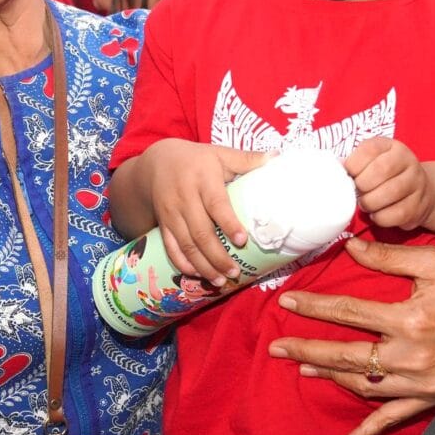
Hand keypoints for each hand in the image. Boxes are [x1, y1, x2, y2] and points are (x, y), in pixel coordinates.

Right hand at [140, 141, 265, 280]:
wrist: (157, 163)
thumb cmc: (197, 159)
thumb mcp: (220, 154)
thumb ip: (247, 159)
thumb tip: (278, 158)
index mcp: (202, 179)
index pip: (216, 204)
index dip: (228, 223)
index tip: (242, 240)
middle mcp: (184, 198)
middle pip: (200, 232)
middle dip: (217, 256)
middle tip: (235, 272)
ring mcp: (171, 213)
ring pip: (186, 245)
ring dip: (203, 266)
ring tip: (221, 281)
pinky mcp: (163, 224)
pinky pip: (171, 248)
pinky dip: (183, 265)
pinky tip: (198, 276)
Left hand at [270, 240, 434, 434]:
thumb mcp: (430, 261)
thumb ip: (388, 256)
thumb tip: (349, 246)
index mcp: (410, 320)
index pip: (349, 314)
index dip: (315, 308)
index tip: (286, 302)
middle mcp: (411, 356)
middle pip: (347, 355)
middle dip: (307, 350)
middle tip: (276, 347)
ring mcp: (419, 383)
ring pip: (363, 385)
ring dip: (330, 378)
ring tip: (302, 368)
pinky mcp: (428, 398)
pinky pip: (392, 420)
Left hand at [344, 137, 434, 229]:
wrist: (420, 191)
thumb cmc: (386, 177)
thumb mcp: (373, 162)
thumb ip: (355, 163)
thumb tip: (334, 170)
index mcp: (391, 146)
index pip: (370, 149)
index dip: (354, 164)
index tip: (349, 174)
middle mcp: (408, 161)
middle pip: (382, 170)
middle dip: (363, 185)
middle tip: (358, 192)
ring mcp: (417, 182)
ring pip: (391, 192)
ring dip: (371, 203)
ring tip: (365, 204)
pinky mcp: (420, 205)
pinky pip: (397, 213)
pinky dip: (381, 217)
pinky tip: (376, 214)